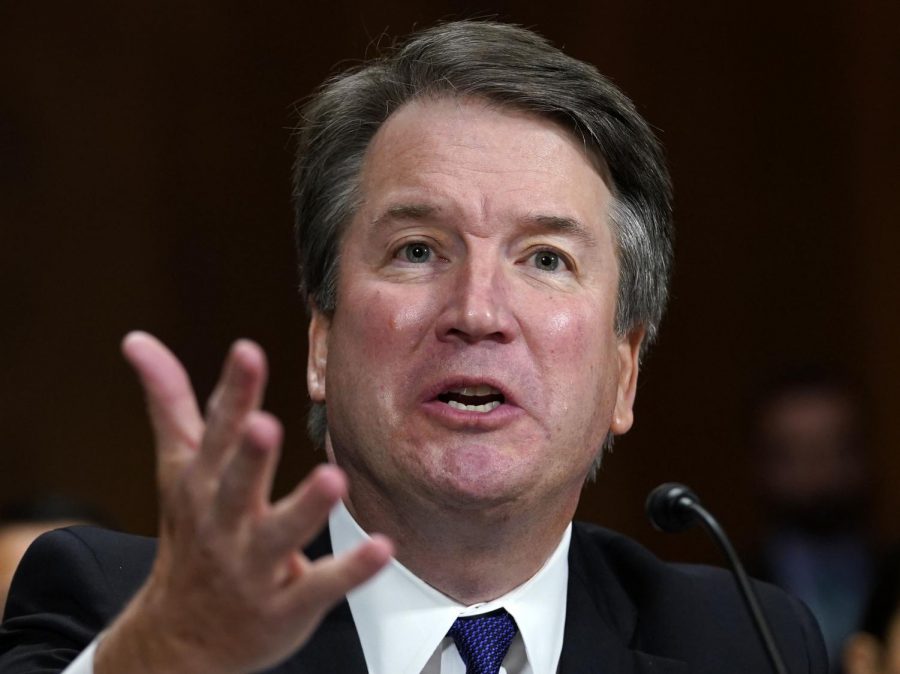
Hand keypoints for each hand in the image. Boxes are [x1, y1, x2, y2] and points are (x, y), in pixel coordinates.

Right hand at [95, 332, 391, 673]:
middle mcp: (225, 522)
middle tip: (265, 426)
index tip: (247, 352)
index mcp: (202, 484)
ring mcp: (254, 567)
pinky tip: (381, 546)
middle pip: (237, 485)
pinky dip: (350, 570)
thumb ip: (169, 403)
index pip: (216, 432)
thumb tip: (138, 340)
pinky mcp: (285, 605)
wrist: (181, 639)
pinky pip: (320, 587)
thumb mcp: (176, 469)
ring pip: (281, 535)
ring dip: (305, 508)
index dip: (234, 392)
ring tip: (333, 479)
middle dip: (250, 456)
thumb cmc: (190, 535)